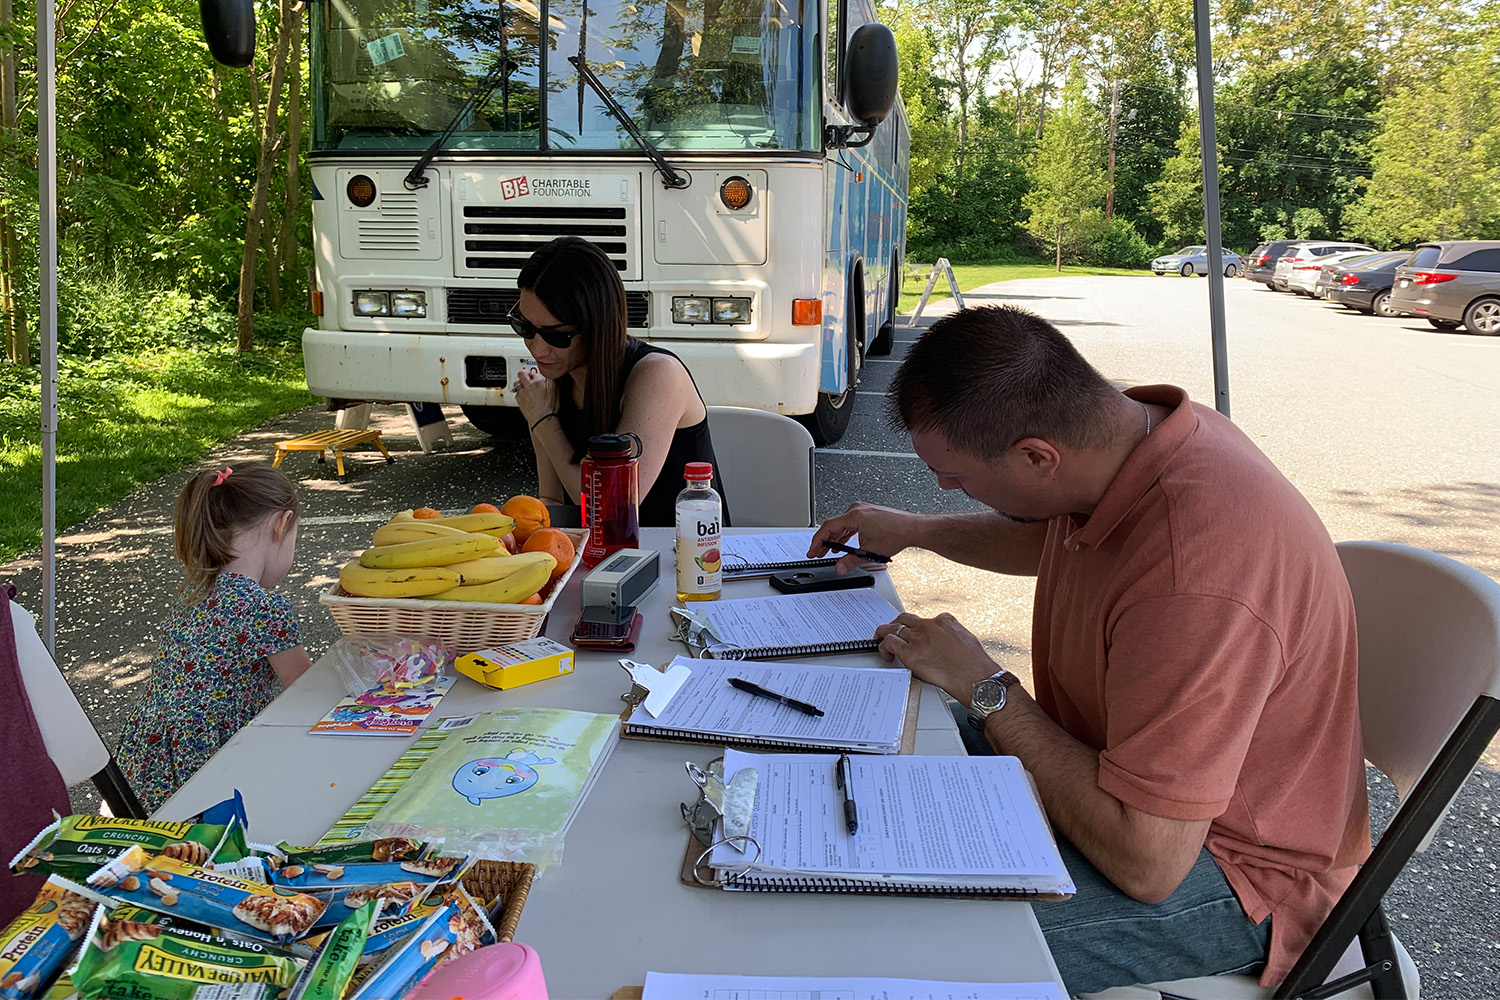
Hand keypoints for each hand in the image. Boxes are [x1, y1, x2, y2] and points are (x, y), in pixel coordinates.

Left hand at [512, 367, 558, 424]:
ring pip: (517, 384)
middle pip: (522, 374)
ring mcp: (522, 394)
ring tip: (527, 388)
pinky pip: (517, 395)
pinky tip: (526, 397)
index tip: (540, 376)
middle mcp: (527, 386)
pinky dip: (521, 394)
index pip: (535, 372)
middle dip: (525, 374)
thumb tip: (552, 372)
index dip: (538, 374)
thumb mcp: (556, 388)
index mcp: (537, 381)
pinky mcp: (519, 402)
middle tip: (529, 377)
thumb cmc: (549, 407)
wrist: (542, 420)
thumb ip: (553, 378)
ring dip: (521, 384)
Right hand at [808, 501, 912, 573]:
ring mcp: (863, 510)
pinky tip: (842, 543)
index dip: (817, 541)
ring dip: (834, 538)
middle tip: (816, 553)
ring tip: (828, 551)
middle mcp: (857, 510)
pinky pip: (850, 523)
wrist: (912, 528)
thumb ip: (851, 561)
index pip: (828, 527)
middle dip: (823, 541)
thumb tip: (839, 568)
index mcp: (855, 516)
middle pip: (833, 525)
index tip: (812, 550)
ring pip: (841, 524)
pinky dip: (844, 534)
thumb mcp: (870, 551)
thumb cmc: (897, 534)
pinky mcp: (868, 513)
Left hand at [874, 612, 995, 705]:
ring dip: (884, 634)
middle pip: (904, 620)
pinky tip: (886, 655)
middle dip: (896, 625)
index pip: (922, 619)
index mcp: (944, 621)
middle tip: (891, 633)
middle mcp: (929, 626)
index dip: (914, 628)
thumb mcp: (965, 639)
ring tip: (880, 640)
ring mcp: (918, 638)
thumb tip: (946, 643)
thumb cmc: (973, 664)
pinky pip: (889, 643)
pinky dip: (883, 647)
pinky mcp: (910, 652)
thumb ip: (952, 637)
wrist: (974, 677)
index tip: (913, 635)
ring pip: (892, 628)